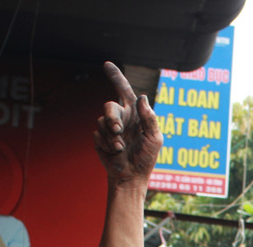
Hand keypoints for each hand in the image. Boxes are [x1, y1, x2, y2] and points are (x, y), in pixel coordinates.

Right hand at [95, 62, 161, 183]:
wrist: (132, 176)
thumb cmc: (146, 158)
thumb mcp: (155, 138)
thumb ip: (149, 118)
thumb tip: (142, 98)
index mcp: (134, 113)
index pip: (124, 91)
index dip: (116, 77)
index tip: (107, 64)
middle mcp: (121, 117)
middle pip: (109, 106)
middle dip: (112, 118)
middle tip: (118, 130)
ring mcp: (109, 128)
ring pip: (102, 122)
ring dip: (112, 137)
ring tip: (121, 148)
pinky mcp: (100, 138)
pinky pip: (98, 135)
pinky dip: (107, 145)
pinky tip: (115, 152)